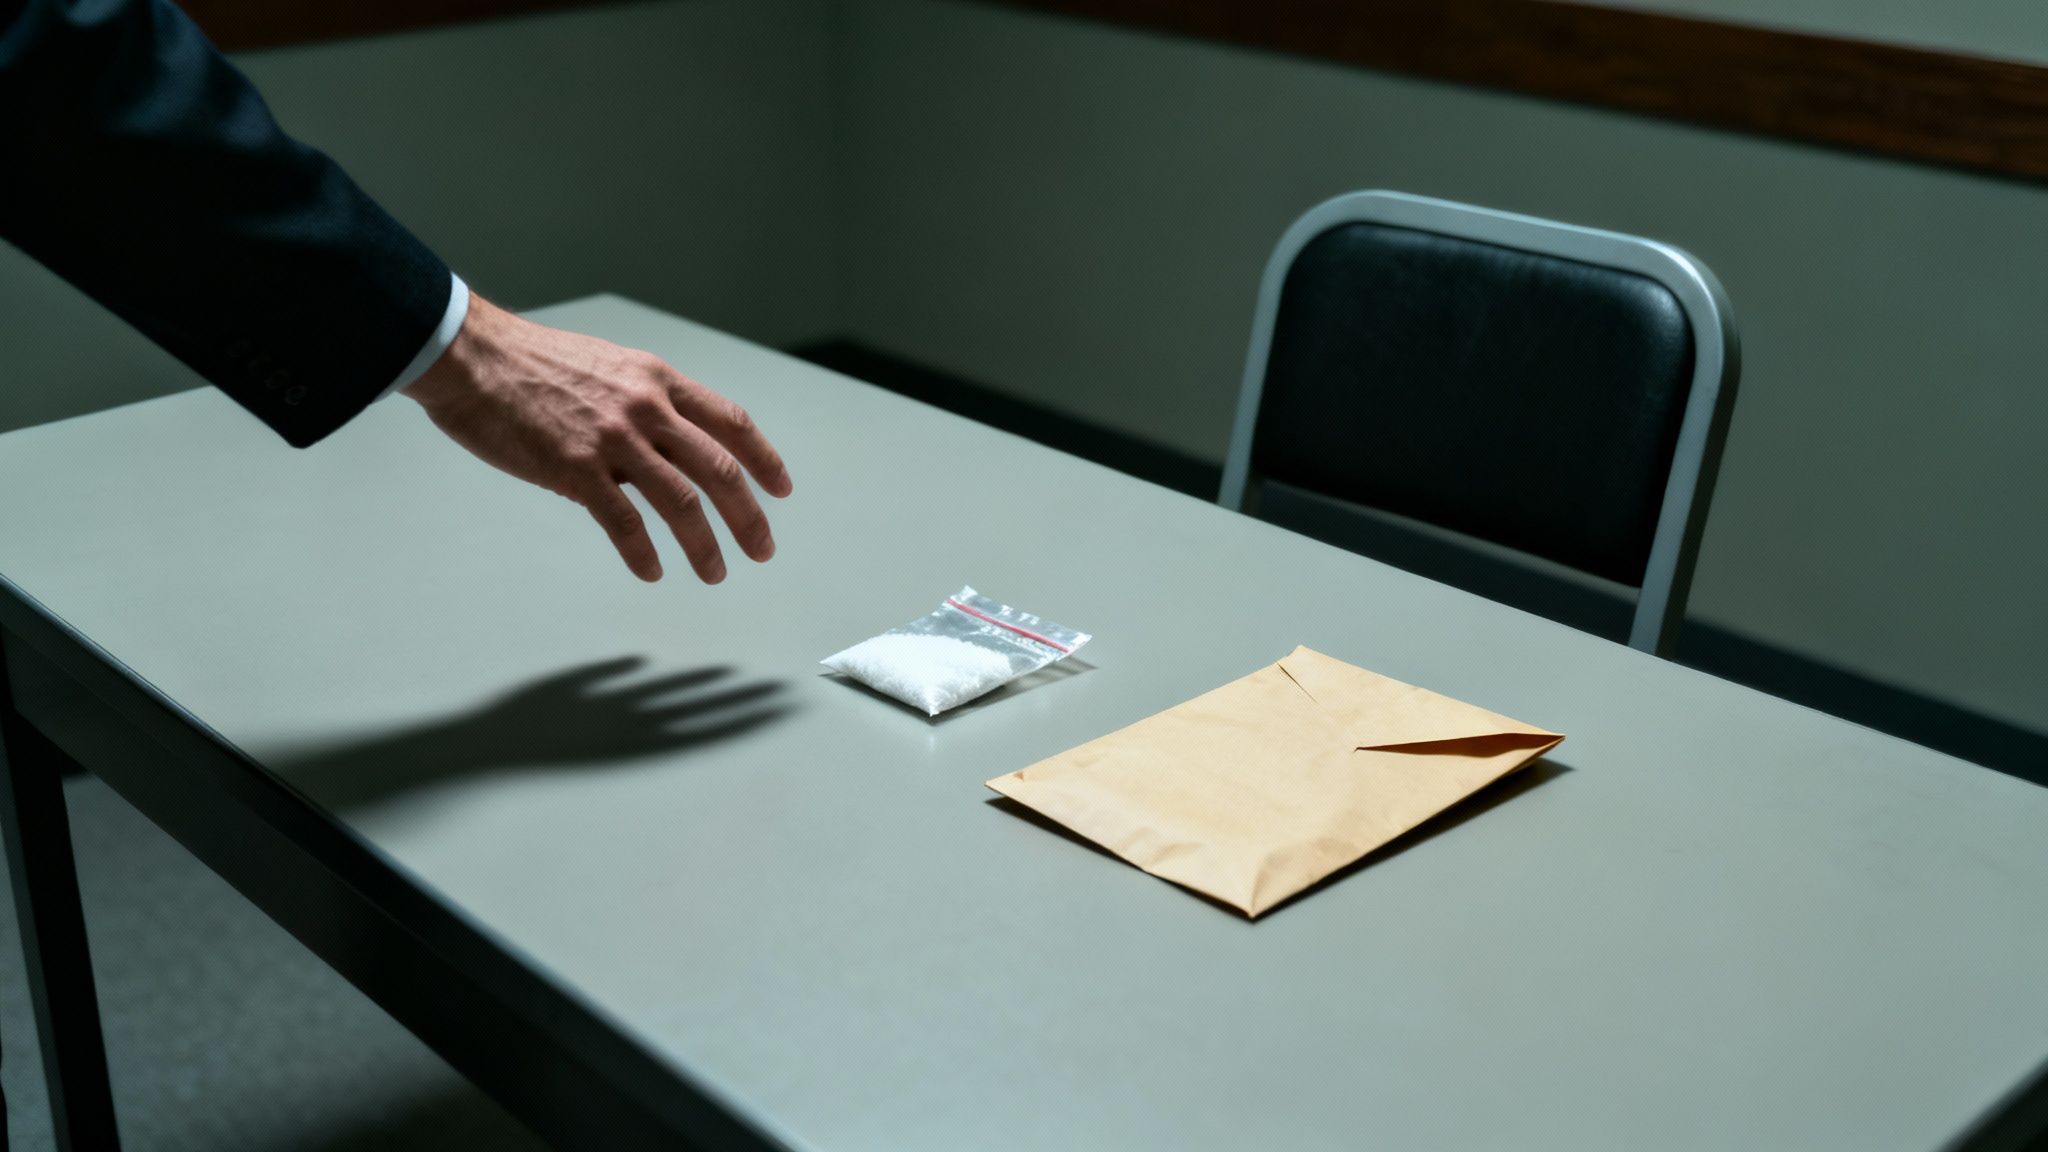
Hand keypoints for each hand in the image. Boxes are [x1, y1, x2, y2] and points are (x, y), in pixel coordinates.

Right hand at [402, 295, 792, 582]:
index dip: (763, 459)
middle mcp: (647, 408)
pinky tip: (652, 572)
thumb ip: (644, 402)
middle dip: (749, 516)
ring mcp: (614, 440)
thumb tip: (665, 446)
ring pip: (682, 502)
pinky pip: (624, 522)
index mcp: (658, 380)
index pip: (731, 422)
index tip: (780, 489)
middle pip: (720, 469)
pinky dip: (643, 552)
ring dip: (706, 545)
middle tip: (763, 550)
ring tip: (716, 573)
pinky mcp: (576, 469)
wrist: (473, 356)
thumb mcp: (608, 365)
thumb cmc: (532, 361)